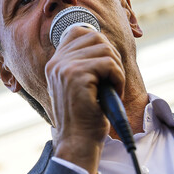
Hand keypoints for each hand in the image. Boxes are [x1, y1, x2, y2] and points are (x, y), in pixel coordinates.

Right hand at [46, 25, 124, 173]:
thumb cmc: (85, 117)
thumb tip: (102, 42)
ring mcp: (64, 68)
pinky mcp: (76, 76)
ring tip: (113, 88)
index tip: (105, 65)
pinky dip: (118, 78)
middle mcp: (56, 63)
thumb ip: (83, 63)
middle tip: (113, 79)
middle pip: (95, 37)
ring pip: (105, 50)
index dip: (99, 44)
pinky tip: (114, 92)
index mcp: (55, 64)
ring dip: (116, 69)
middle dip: (112, 56)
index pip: (78, 31)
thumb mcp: (79, 85)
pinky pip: (109, 64)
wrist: (79, 142)